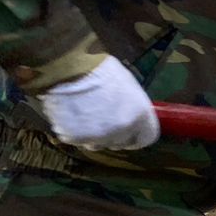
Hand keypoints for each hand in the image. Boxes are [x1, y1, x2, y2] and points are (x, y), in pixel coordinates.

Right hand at [39, 56, 158, 149]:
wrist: (69, 71)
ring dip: (95, 136)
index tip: (131, 132)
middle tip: (105, 121)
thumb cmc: (101, 71)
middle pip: (122, 143)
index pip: (146, 138)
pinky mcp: (76, 139)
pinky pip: (78, 141)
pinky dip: (76, 132)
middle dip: (116, 135)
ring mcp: (98, 137)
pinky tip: (73, 117)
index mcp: (139, 117)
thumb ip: (134, 106)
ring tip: (87, 117)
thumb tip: (134, 114)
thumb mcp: (128, 85)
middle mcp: (122, 131)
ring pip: (99, 144)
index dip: (138, 135)